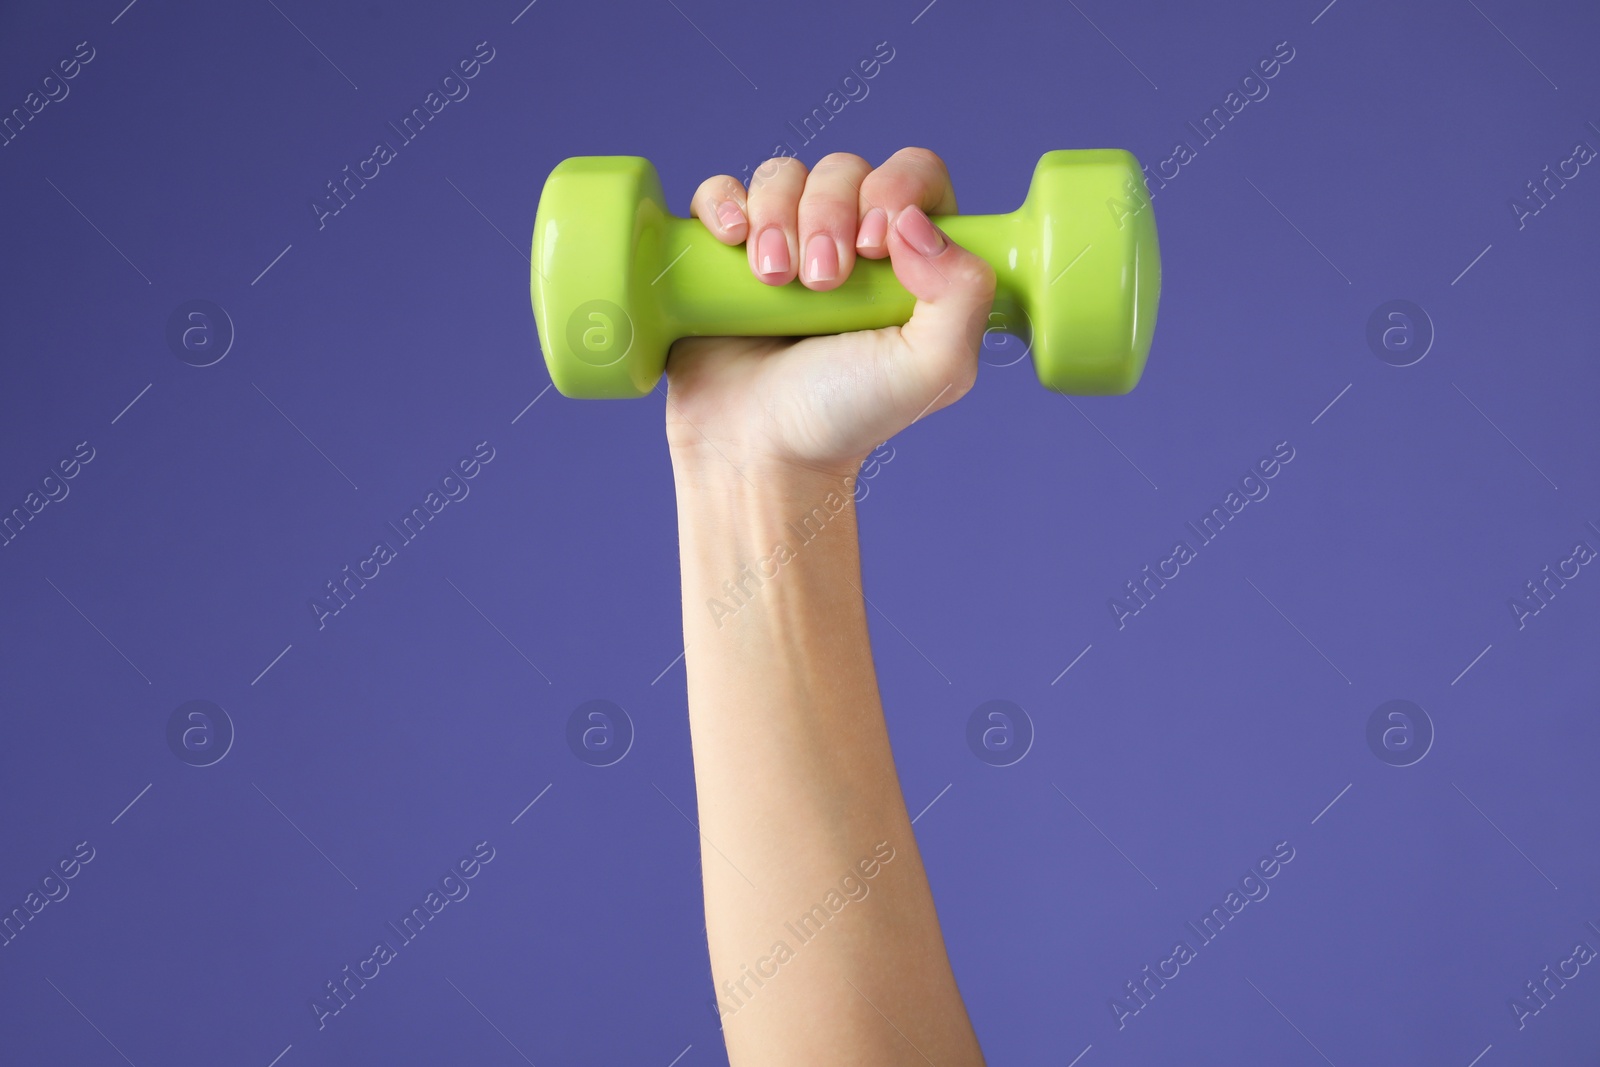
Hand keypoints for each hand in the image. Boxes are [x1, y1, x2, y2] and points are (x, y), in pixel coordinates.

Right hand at [664, 148, 996, 479]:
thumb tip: (916, 222)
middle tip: (822, 283)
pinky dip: (724, 204)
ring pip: (782, 176)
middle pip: (844, 170)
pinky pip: (721, 191)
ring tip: (776, 281)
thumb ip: (963, 294)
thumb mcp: (935, 368)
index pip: (916, 176)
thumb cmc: (847, 416)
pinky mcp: (725, 253)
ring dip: (777, 216)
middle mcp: (848, 241)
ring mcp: (785, 242)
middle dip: (830, 214)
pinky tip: (733, 242)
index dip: (896, 189)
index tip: (875, 246)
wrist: (759, 450)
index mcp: (911, 260)